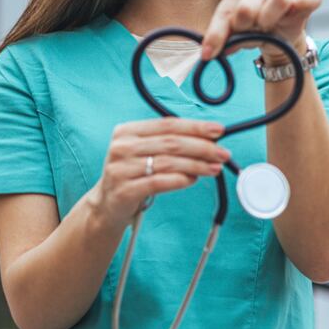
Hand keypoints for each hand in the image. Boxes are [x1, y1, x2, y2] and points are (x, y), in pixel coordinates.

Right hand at [90, 118, 230, 229]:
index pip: (167, 124)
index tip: (218, 130)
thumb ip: (168, 142)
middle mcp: (122, 147)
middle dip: (202, 147)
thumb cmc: (131, 175)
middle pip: (171, 143)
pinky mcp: (124, 190)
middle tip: (222, 153)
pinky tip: (193, 180)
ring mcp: (121, 169)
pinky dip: (180, 180)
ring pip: (168, 163)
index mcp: (127, 131)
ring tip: (214, 168)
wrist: (106, 205)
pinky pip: (159, 183)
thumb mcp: (143, 152)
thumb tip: (207, 139)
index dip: (195, 126)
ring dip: (197, 165)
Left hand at [201, 0, 322, 63]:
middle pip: (246, 8)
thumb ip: (223, 40)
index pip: (224, 13)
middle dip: (243, 26)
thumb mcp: (233, 36)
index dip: (216, 35)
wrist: (278, 37)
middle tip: (248, 33)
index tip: (209, 55)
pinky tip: (303, 4)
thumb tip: (210, 53)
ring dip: (268, 19)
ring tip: (266, 28)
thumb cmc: (251, 31)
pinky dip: (308, 0)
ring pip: (277, 1)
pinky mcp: (301, 5)